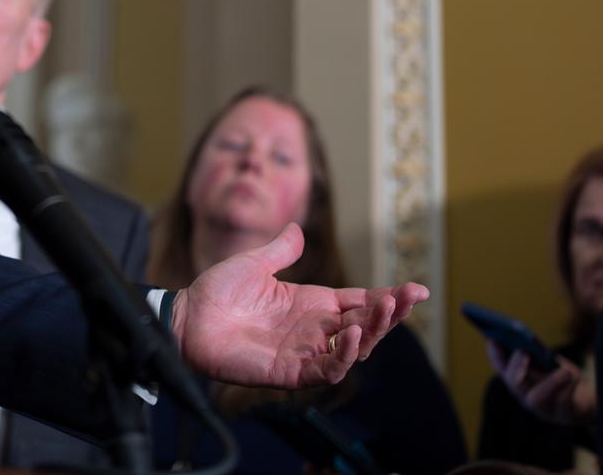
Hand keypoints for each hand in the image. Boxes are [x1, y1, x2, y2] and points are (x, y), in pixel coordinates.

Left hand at [172, 223, 428, 387]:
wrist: (186, 318)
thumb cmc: (217, 292)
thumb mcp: (253, 264)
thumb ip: (279, 251)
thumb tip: (297, 229)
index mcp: (311, 303)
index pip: (359, 303)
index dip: (387, 298)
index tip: (416, 289)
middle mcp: (313, 329)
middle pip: (364, 326)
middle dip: (389, 314)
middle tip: (407, 298)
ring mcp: (304, 352)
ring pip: (352, 349)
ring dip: (372, 333)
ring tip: (383, 311)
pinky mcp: (290, 372)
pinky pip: (325, 370)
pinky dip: (342, 357)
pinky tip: (349, 336)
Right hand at [486, 340, 593, 426]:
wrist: (589, 400)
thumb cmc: (565, 375)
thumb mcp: (550, 361)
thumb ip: (536, 350)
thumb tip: (523, 334)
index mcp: (519, 382)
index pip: (501, 368)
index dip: (494, 354)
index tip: (493, 340)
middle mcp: (526, 397)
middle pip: (514, 384)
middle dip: (516, 366)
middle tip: (522, 351)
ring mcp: (544, 409)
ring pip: (537, 399)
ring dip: (550, 382)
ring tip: (564, 370)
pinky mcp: (564, 416)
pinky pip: (563, 403)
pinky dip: (569, 388)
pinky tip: (575, 376)